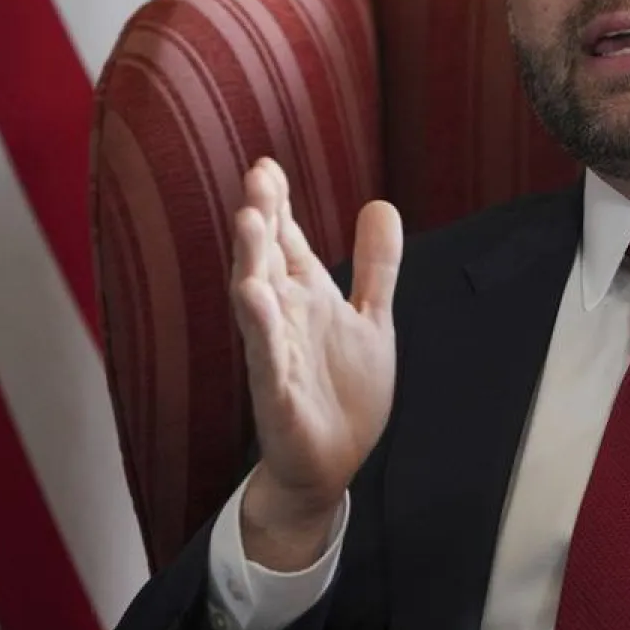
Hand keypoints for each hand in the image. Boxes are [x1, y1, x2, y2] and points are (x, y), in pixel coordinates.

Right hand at [229, 158, 401, 563]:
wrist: (330, 464)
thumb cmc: (342, 392)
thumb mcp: (371, 318)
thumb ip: (375, 266)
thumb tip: (381, 205)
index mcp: (307, 297)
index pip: (287, 242)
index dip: (279, 205)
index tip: (267, 165)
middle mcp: (285, 318)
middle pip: (268, 260)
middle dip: (262, 219)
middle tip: (257, 178)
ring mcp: (277, 354)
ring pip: (258, 301)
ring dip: (252, 261)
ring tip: (249, 221)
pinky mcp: (277, 393)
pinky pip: (266, 358)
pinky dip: (262, 329)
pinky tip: (255, 299)